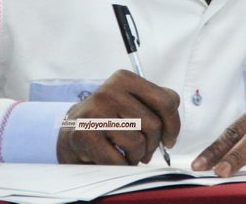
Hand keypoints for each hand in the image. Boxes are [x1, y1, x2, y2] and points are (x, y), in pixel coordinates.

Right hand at [56, 69, 179, 164]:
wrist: (72, 131)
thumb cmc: (110, 118)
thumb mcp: (132, 101)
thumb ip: (158, 104)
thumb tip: (171, 128)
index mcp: (124, 78)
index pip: (166, 101)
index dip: (173, 126)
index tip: (168, 140)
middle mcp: (109, 91)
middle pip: (153, 125)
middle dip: (153, 145)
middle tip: (145, 151)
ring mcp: (95, 112)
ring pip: (138, 144)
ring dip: (137, 157)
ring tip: (128, 154)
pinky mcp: (85, 134)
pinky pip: (119, 160)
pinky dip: (122, 166)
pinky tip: (116, 161)